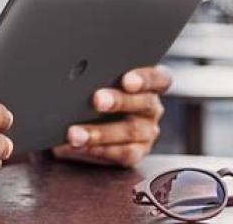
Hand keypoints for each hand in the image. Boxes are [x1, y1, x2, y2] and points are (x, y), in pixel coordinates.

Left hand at [52, 66, 170, 166]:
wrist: (80, 128)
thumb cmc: (89, 97)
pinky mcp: (136, 153)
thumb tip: (75, 79)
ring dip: (101, 132)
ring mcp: (147, 132)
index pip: (157, 78)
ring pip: (131, 131)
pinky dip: (99, 150)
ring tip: (75, 133)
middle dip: (119, 101)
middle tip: (97, 100)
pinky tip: (81, 146)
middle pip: (144, 103)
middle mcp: (151, 107)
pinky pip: (122, 153)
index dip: (145, 79)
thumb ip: (94, 80)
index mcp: (149, 84)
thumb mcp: (94, 85)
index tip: (127, 80)